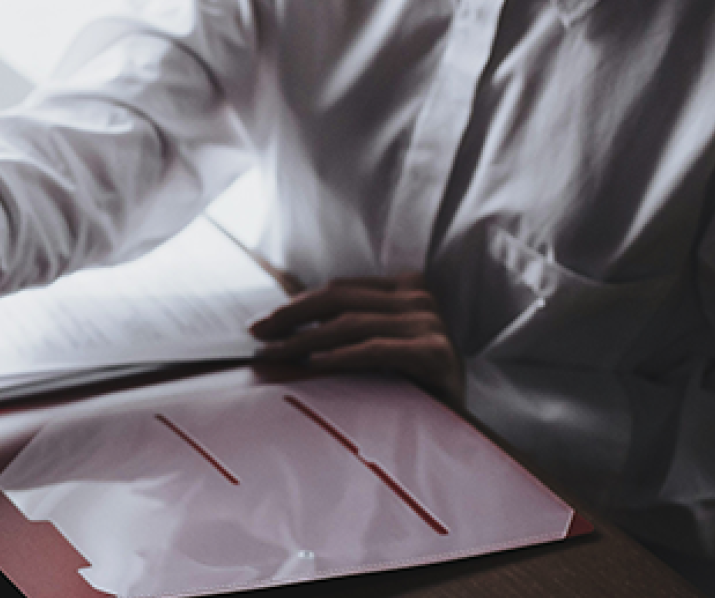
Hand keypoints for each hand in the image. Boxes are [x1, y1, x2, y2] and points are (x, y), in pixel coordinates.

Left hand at [250, 274, 463, 400]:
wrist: (457, 426)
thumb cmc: (407, 386)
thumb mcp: (374, 347)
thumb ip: (342, 329)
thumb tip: (279, 330)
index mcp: (404, 289)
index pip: (338, 291)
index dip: (295, 305)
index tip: (260, 325)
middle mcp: (419, 299)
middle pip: (339, 300)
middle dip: (291, 318)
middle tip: (257, 335)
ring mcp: (430, 324)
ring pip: (351, 323)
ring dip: (305, 339)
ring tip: (274, 354)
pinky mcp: (436, 353)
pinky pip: (376, 350)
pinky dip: (341, 355)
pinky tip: (313, 364)